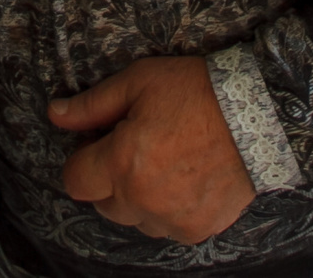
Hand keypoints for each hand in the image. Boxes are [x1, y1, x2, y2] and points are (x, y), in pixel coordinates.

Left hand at [52, 57, 253, 243]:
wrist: (257, 114)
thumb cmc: (196, 92)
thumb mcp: (139, 82)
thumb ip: (92, 105)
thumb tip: (55, 113)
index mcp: (122, 163)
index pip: (75, 181)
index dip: (83, 159)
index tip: (100, 143)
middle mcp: (143, 199)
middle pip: (103, 203)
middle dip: (110, 178)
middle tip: (137, 147)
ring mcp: (171, 219)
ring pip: (134, 218)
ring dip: (139, 198)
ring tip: (165, 162)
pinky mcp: (196, 230)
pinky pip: (166, 227)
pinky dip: (169, 209)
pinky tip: (185, 178)